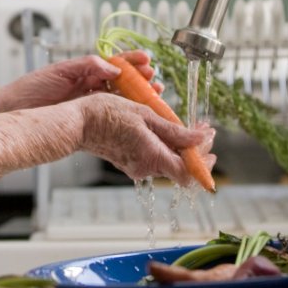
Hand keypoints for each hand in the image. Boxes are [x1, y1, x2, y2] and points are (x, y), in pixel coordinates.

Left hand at [0, 51, 161, 112]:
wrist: (13, 109)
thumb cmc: (31, 88)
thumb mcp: (60, 71)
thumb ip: (87, 66)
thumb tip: (113, 67)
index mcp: (85, 71)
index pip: (115, 63)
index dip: (132, 61)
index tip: (147, 60)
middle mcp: (91, 86)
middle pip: (124, 81)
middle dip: (142, 80)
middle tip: (155, 81)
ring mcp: (90, 103)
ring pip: (121, 99)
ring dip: (139, 97)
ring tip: (154, 95)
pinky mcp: (87, 120)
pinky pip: (110, 116)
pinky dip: (126, 115)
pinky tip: (137, 116)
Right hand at [76, 94, 215, 186]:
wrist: (77, 123)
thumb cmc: (106, 114)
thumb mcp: (145, 115)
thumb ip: (174, 131)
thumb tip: (200, 139)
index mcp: (152, 157)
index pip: (188, 173)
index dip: (204, 162)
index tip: (210, 141)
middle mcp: (145, 168)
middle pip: (180, 167)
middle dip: (196, 150)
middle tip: (203, 131)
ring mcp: (136, 167)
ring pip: (168, 162)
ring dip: (181, 147)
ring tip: (186, 126)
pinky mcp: (129, 162)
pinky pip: (154, 158)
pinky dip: (165, 146)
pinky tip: (165, 130)